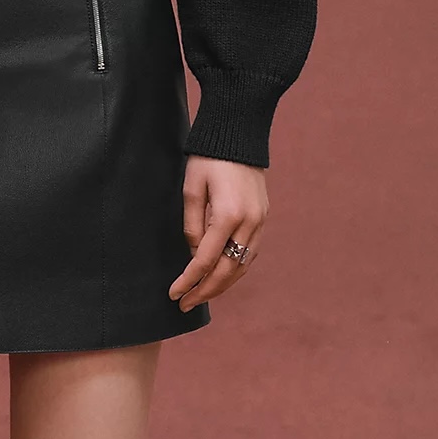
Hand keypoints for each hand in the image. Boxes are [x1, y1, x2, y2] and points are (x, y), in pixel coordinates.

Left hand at [168, 155, 267, 311]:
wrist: (238, 134)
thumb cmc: (208, 158)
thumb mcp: (192, 187)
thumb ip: (192, 224)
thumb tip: (194, 254)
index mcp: (228, 215)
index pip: (206, 260)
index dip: (189, 280)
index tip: (174, 294)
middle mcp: (249, 222)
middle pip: (228, 271)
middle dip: (206, 291)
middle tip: (185, 304)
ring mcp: (260, 221)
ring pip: (242, 265)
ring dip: (222, 284)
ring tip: (201, 295)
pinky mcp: (263, 217)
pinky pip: (250, 252)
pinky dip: (235, 268)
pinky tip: (221, 275)